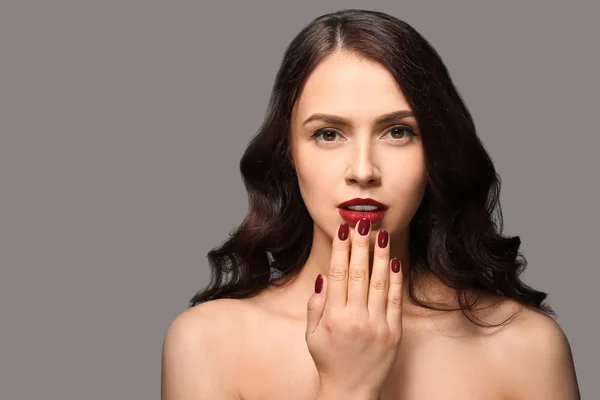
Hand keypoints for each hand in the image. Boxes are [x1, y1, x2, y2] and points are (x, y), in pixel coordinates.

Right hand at [306, 218, 403, 397]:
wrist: (351, 391)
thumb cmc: (329, 360)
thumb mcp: (312, 335)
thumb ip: (315, 304)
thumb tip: (324, 276)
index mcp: (333, 317)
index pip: (337, 274)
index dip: (340, 249)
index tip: (343, 230)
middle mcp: (355, 318)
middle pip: (359, 273)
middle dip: (360, 245)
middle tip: (363, 222)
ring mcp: (377, 325)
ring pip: (380, 282)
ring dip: (380, 255)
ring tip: (381, 234)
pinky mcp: (394, 332)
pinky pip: (396, 300)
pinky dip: (396, 279)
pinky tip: (395, 261)